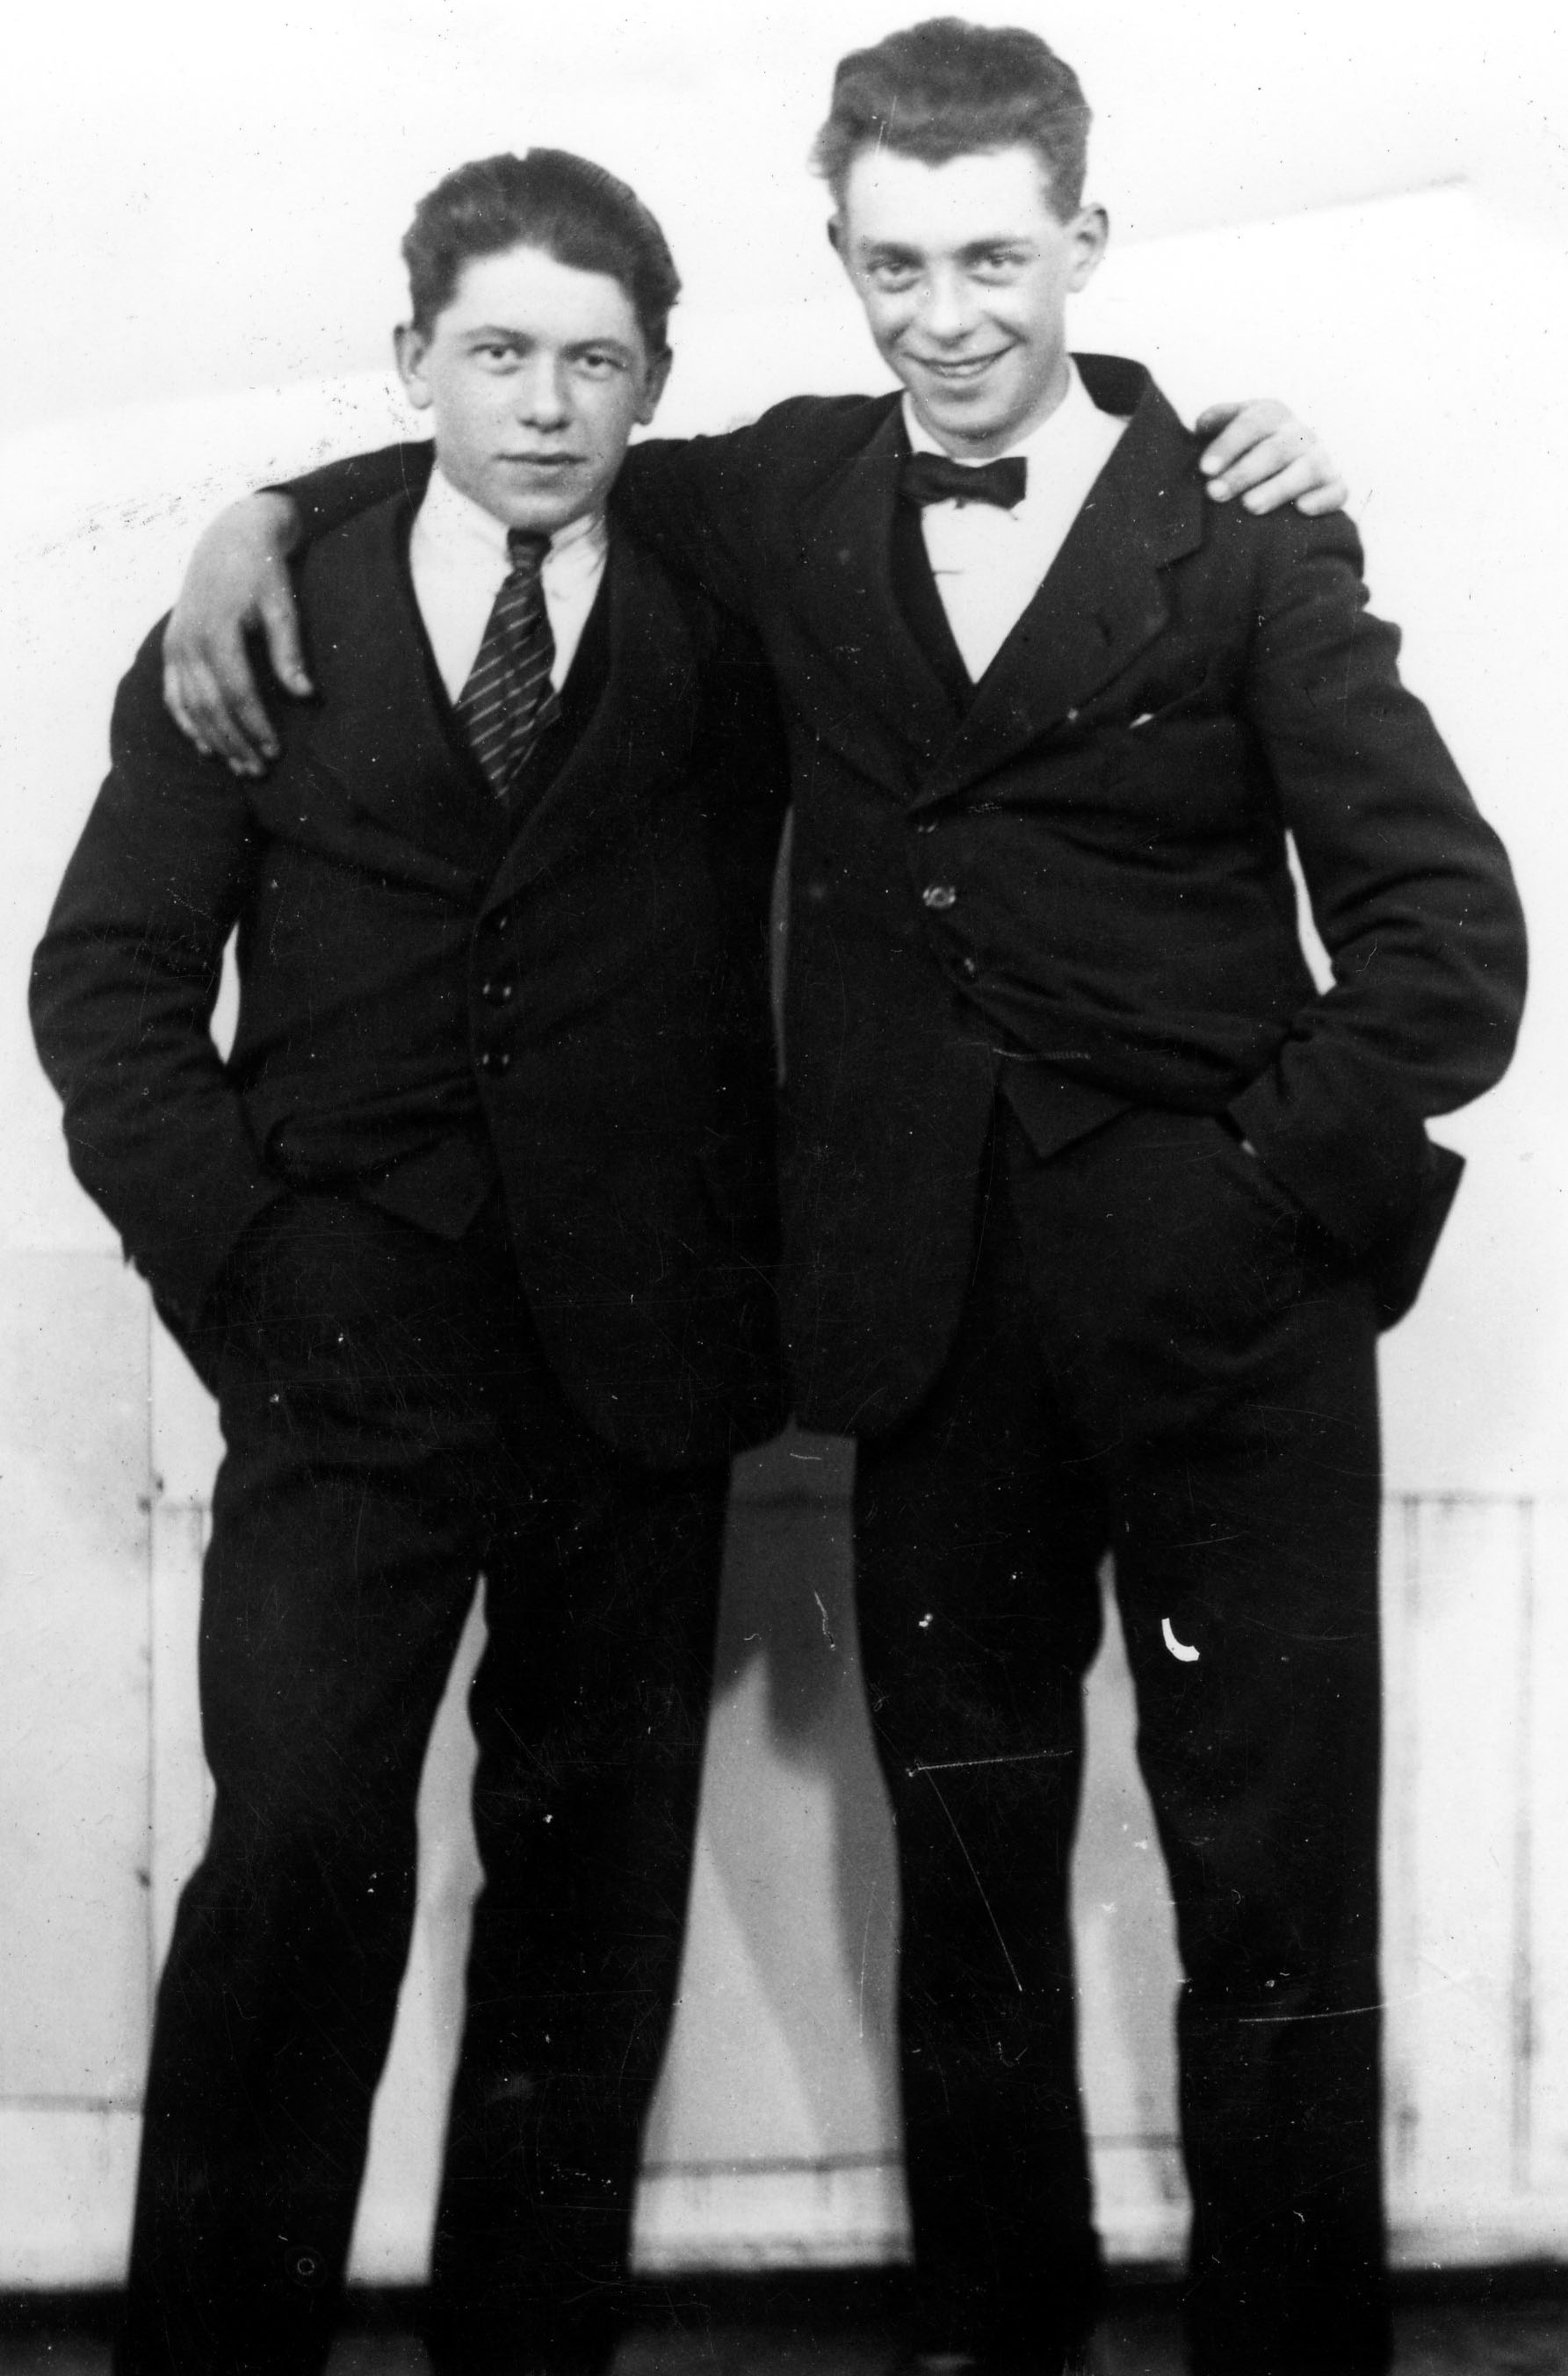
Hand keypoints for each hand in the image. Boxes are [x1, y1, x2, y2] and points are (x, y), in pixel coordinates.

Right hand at [162, 493, 309, 774]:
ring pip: (190, 706)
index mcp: (217, 631)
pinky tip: (206, 747)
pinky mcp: (171, 647)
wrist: (229, 538)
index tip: (275, 751)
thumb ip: (289, 651)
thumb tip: (305, 694)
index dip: (255, 725)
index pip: (237, 692)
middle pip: (211, 707)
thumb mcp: (283, 606)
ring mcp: (175, 645)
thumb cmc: (263, 573)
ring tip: (239, 767)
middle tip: (259, 771)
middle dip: (235, 742)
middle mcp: (189, 641)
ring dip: (214, 740)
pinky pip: (173, 695)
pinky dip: (187, 723)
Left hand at [1194, 400, 1347, 516]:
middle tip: (1215, 493)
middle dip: (1244, 472)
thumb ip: (1217, 422)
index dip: (1228, 445)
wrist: (1281, 471)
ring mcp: (1320, 459)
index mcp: (1271, 415)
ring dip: (1278, 488)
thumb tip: (1203, 425)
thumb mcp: (1230, 428)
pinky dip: (1322, 499)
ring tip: (1250, 506)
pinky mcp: (1334, 486)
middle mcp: (1298, 434)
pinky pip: (1337, 491)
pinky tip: (1301, 509)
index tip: (1204, 469)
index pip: (1252, 423)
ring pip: (1307, 470)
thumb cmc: (1243, 451)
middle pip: (1276, 450)